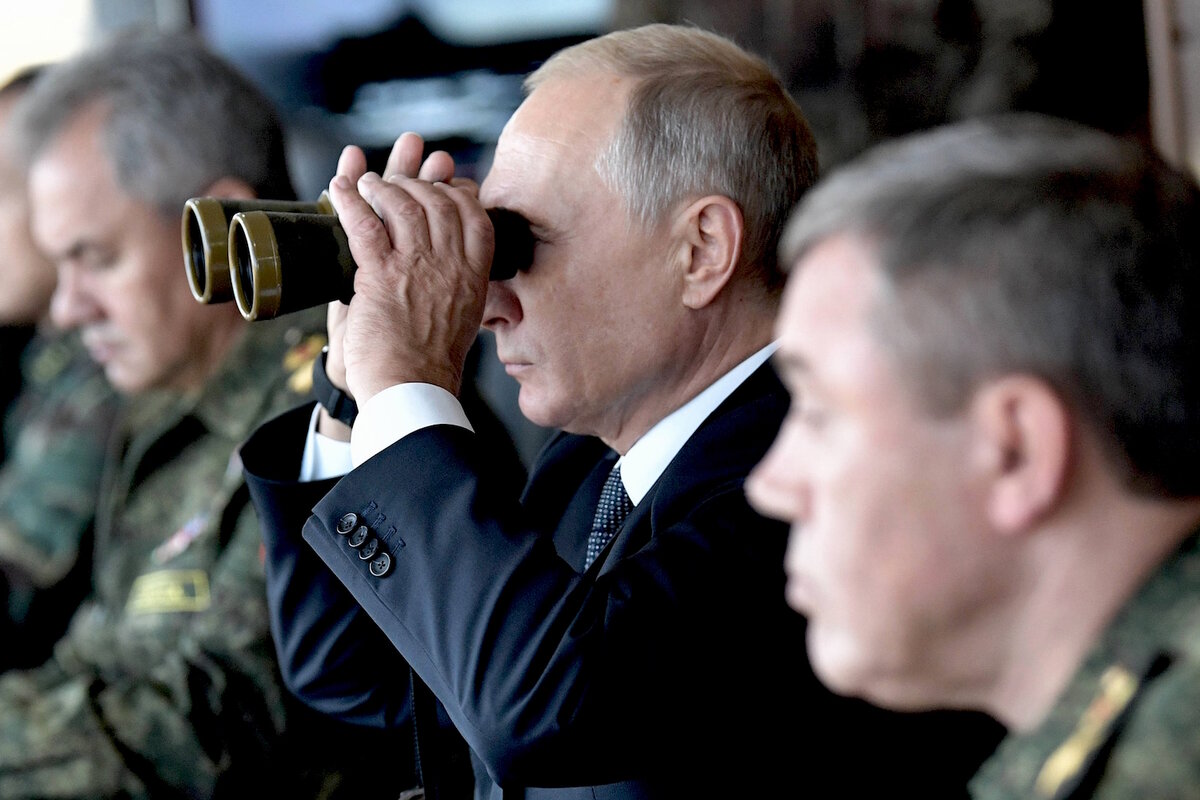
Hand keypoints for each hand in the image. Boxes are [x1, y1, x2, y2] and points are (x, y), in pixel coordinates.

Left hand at [326, 133, 492, 403]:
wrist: (411, 391)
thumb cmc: (431, 365)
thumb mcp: (463, 320)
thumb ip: (460, 287)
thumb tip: (455, 268)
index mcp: (473, 278)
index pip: (476, 217)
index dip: (459, 193)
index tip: (443, 185)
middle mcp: (451, 266)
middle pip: (439, 202)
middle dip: (417, 182)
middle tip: (398, 179)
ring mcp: (417, 268)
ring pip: (404, 205)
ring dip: (382, 186)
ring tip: (367, 183)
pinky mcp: (381, 276)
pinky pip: (365, 225)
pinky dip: (349, 200)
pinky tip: (339, 188)